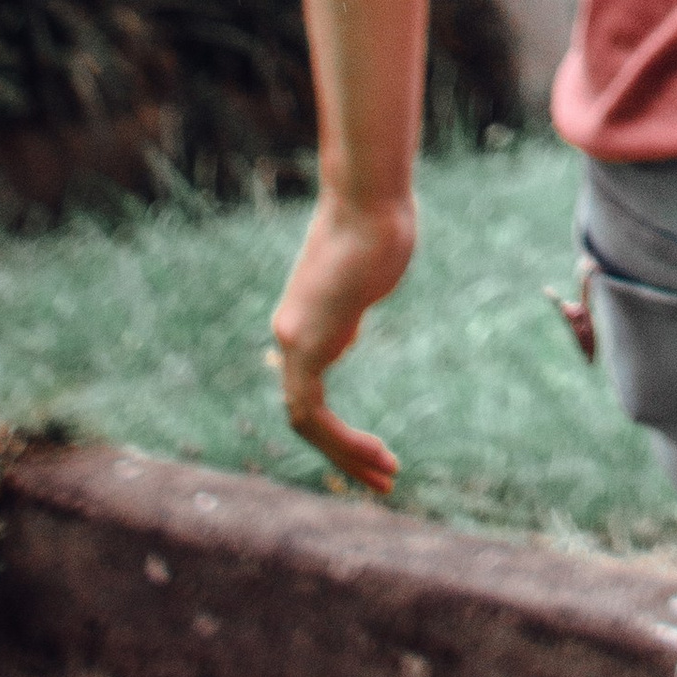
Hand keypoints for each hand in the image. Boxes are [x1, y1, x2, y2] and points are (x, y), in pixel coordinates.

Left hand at [270, 190, 415, 497]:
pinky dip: (343, 442)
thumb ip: (356, 295)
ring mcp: (294, 340)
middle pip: (305, 413)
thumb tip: (355, 312)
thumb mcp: (367, 268)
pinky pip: (313, 415)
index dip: (338, 426)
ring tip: (386, 477)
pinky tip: (376, 453)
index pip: (310, 389)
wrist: (369, 200)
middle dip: (342, 452)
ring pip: (305, 422)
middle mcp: (290, 334)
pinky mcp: (306, 344)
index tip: (376, 444)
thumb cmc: (379, 219)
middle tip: (382, 477)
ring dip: (344, 456)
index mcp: (305, 318)